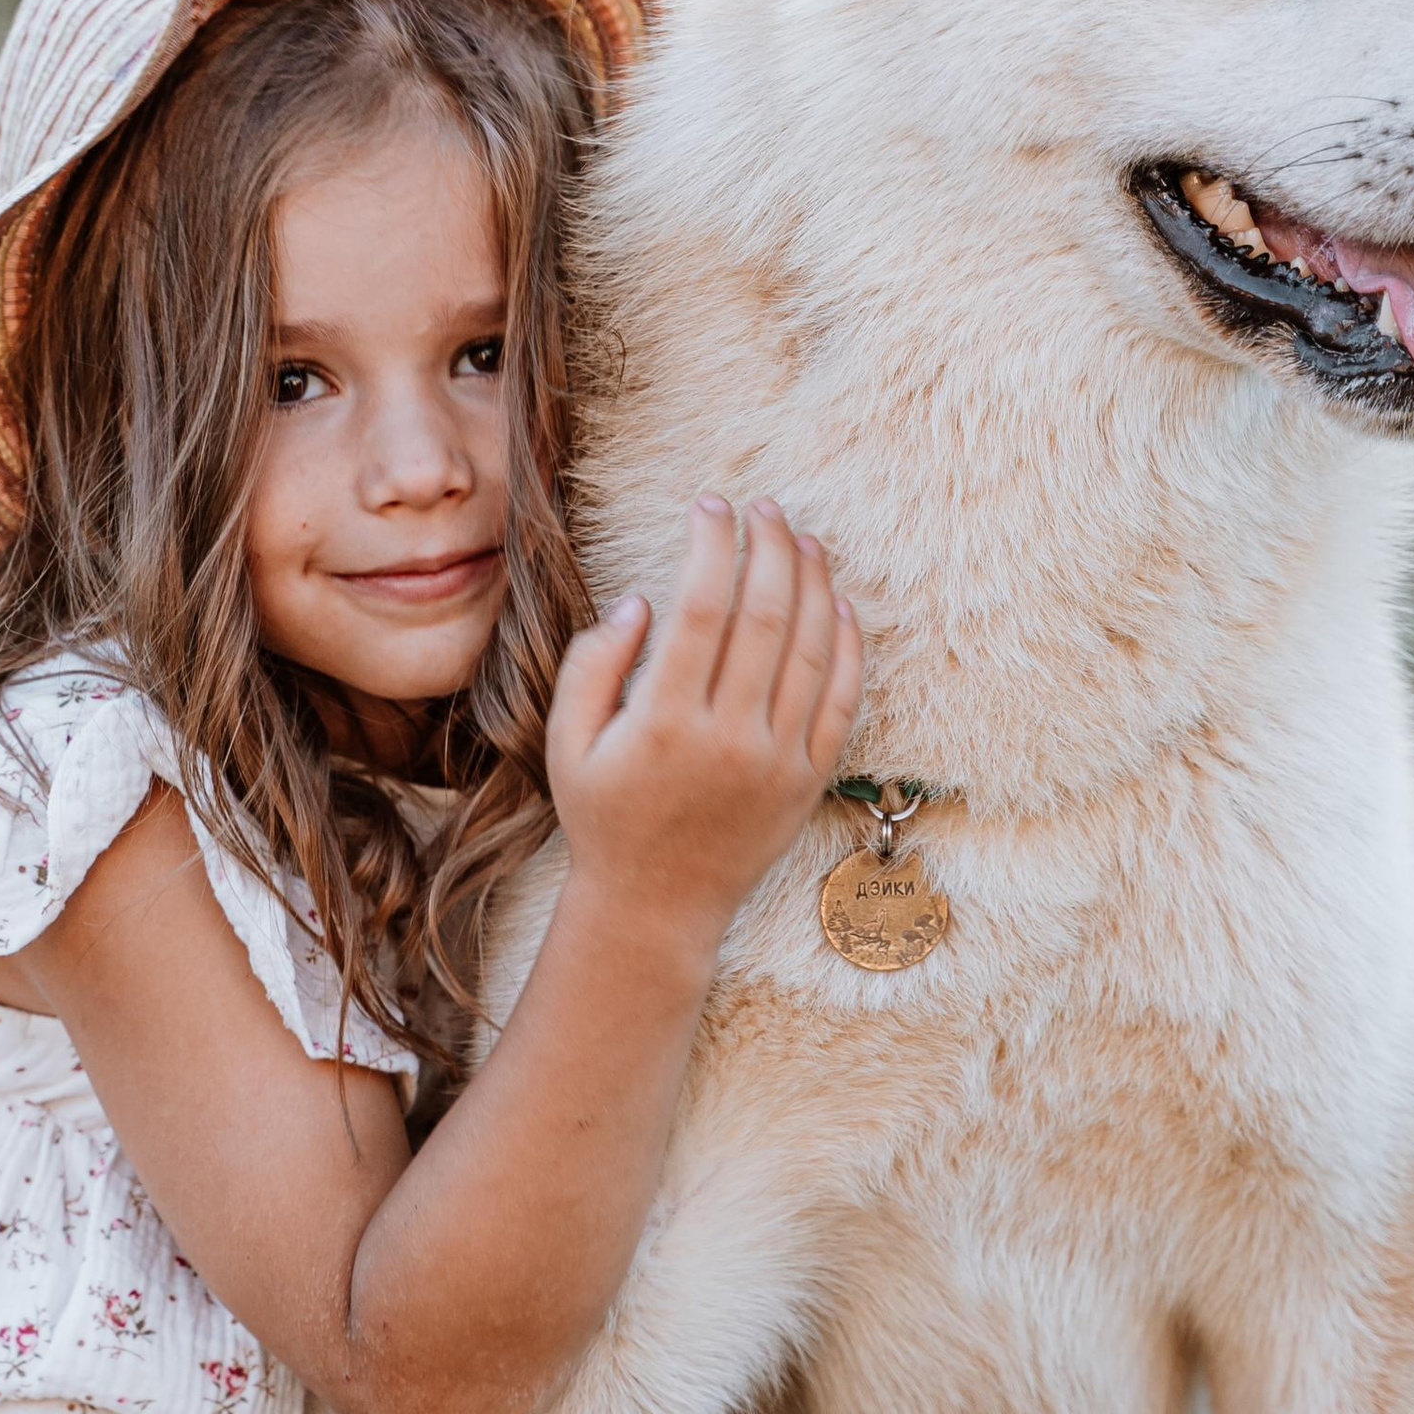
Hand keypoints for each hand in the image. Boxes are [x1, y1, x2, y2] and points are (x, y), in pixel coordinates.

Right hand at [546, 498, 863, 952]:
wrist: (656, 906)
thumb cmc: (605, 816)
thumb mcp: (566, 742)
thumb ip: (593, 665)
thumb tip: (643, 602)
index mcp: (663, 721)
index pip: (702, 606)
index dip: (712, 544)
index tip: (709, 507)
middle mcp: (728, 738)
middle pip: (766, 615)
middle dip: (768, 547)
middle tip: (763, 509)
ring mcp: (776, 761)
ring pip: (812, 649)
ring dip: (813, 583)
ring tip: (802, 540)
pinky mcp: (808, 780)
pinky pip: (842, 700)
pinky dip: (847, 646)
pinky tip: (837, 604)